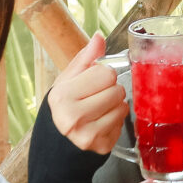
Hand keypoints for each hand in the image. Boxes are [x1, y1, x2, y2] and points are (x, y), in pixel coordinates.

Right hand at [48, 33, 129, 156]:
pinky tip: (101, 122)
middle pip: (117, 90)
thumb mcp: (69, 80)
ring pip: (123, 107)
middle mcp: (73, 117)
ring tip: (100, 110)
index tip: (93, 83)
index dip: (103, 76)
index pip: (106, 73)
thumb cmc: (66, 105)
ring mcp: (88, 135)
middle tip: (97, 97)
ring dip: (116, 106)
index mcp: (63, 95)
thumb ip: (86, 59)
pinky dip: (116, 121)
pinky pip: (122, 123)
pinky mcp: (101, 146)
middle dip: (111, 91)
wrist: (59, 140)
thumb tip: (99, 37)